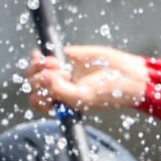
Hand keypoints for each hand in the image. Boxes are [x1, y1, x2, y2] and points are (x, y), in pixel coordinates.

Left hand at [28, 46, 149, 118]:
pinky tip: (54, 60)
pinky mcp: (67, 57)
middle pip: (33, 84)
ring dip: (39, 66)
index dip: (38, 95)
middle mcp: (61, 88)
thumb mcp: (84, 97)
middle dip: (39, 78)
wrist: (128, 75)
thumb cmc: (111, 92)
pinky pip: (44, 57)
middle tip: (57, 75)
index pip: (38, 101)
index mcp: (64, 103)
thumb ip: (61, 91)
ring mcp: (62, 72)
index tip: (49, 91)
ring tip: (55, 64)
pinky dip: (43, 58)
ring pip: (35, 70)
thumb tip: (44, 77)